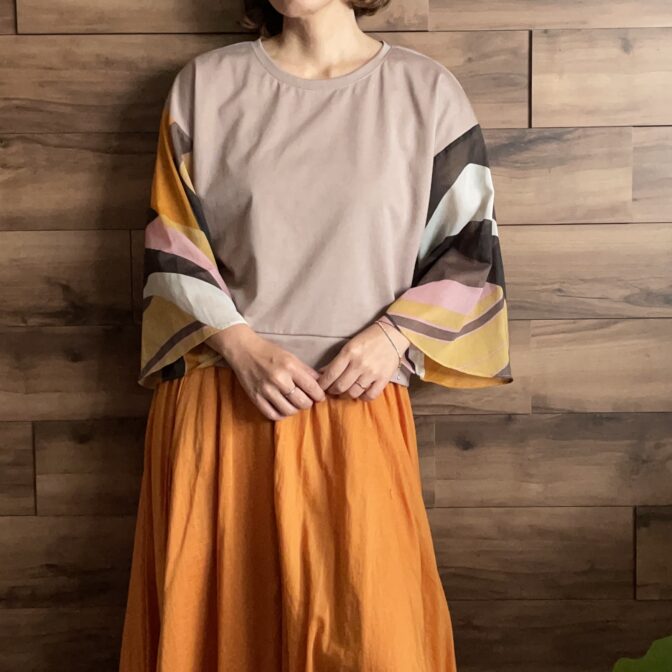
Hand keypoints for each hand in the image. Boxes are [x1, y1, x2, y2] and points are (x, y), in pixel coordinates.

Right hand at [206, 324, 325, 420]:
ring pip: (289, 410)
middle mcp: (279, 379)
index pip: (312, 387)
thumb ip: (306, 371)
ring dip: (296, 410)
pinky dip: (281, 415)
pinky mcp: (255, 398)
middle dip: (308, 403)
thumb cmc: (269, 352)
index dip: (319, 395)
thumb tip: (320, 383)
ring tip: (295, 404)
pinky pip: (273, 415)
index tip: (319, 396)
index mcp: (290, 366)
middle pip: (302, 402)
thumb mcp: (290, 356)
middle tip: (307, 400)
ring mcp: (266, 390)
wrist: (243, 350)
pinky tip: (283, 408)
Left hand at [316, 320, 409, 400]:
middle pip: (340, 386)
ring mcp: (372, 373)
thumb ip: (337, 360)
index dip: (322, 384)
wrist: (393, 334)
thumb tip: (322, 373)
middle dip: (333, 391)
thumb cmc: (368, 338)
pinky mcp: (384, 379)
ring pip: (353, 393)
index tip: (320, 387)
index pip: (331, 374)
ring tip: (345, 391)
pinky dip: (363, 397)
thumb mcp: (349, 345)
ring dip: (346, 394)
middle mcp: (359, 364)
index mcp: (349, 353)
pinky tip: (360, 392)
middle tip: (331, 390)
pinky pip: (370, 396)